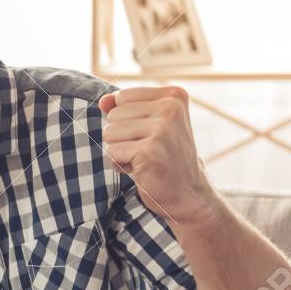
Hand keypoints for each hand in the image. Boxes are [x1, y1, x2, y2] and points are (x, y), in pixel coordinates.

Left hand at [99, 86, 222, 230]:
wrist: (187, 192)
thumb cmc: (164, 156)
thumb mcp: (148, 125)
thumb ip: (123, 107)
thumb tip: (103, 100)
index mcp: (174, 96)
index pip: (122, 97)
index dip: (125, 119)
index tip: (149, 133)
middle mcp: (171, 108)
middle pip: (113, 115)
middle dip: (121, 136)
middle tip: (146, 150)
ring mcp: (161, 129)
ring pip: (109, 133)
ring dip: (120, 151)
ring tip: (143, 159)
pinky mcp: (149, 151)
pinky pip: (111, 152)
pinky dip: (120, 164)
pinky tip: (141, 170)